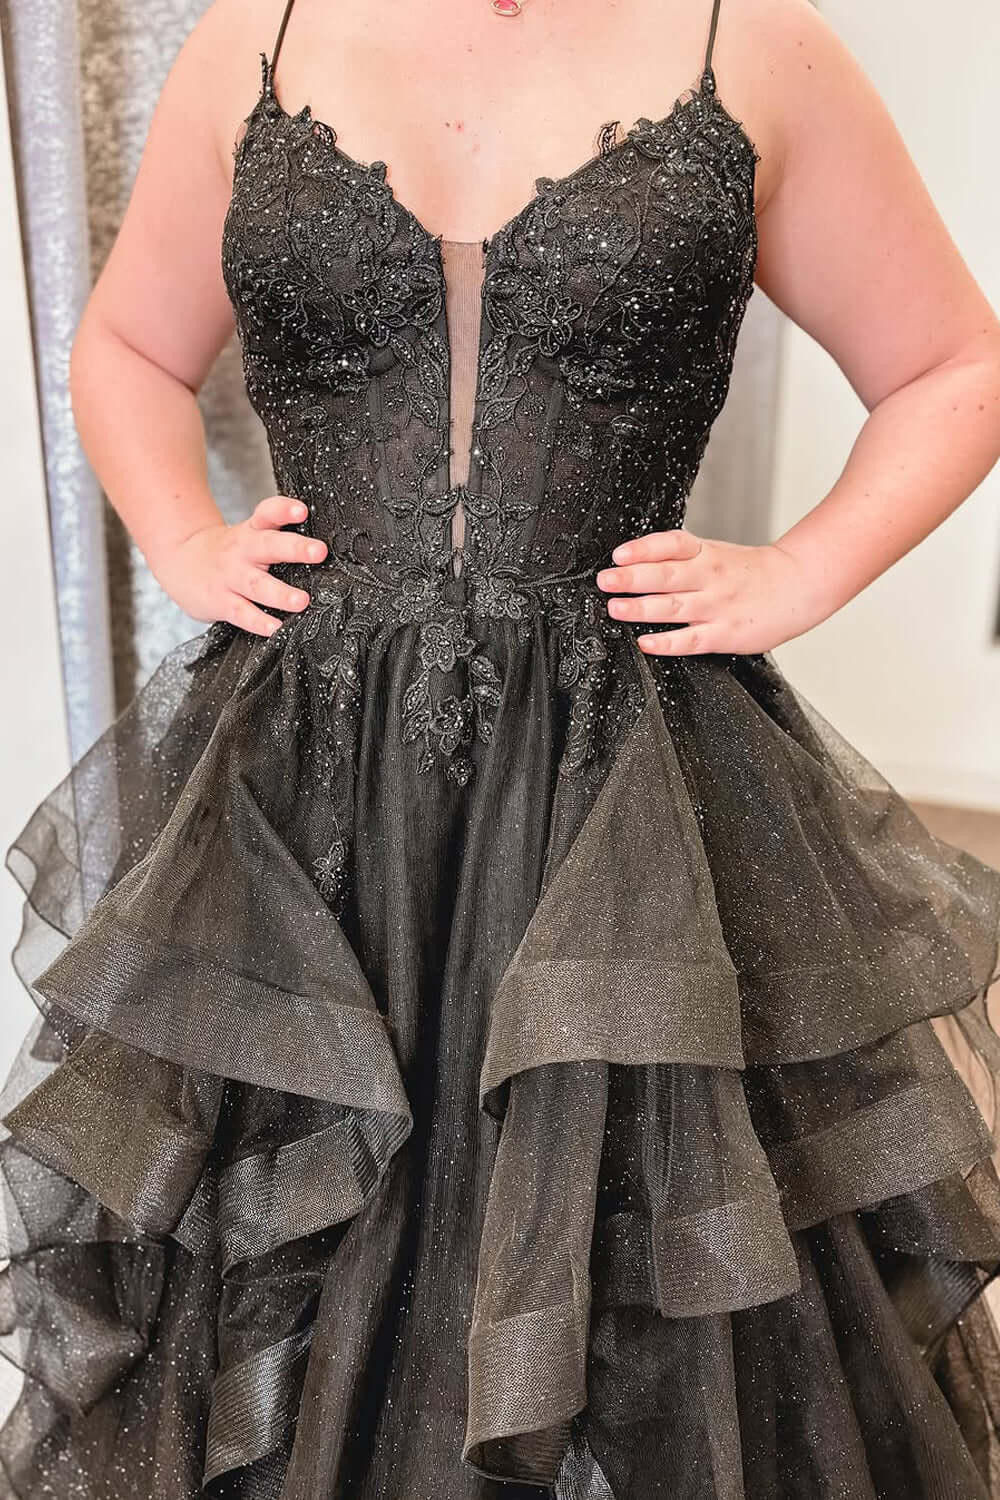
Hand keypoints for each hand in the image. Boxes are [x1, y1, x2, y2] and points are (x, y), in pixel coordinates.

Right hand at [153, 495, 327, 636]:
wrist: (182, 562)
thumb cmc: (230, 552)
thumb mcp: (250, 535)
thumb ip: (279, 538)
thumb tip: (324, 552)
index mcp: (253, 531)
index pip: (268, 513)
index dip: (283, 510)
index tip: (302, 511)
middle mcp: (243, 551)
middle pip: (269, 546)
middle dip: (295, 548)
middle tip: (319, 551)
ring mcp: (231, 577)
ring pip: (257, 584)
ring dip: (280, 593)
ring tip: (301, 601)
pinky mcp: (221, 601)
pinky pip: (242, 613)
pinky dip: (259, 622)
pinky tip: (275, 628)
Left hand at [595, 528, 828, 655]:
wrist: (797, 587)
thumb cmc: (750, 573)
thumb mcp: (717, 553)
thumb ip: (681, 557)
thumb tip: (635, 563)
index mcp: (707, 553)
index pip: (671, 544)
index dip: (643, 548)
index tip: (619, 554)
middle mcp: (710, 577)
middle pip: (666, 575)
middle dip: (632, 578)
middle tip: (605, 581)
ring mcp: (717, 606)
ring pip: (673, 607)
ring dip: (640, 608)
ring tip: (614, 608)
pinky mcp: (724, 634)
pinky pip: (690, 640)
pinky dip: (666, 642)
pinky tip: (645, 642)